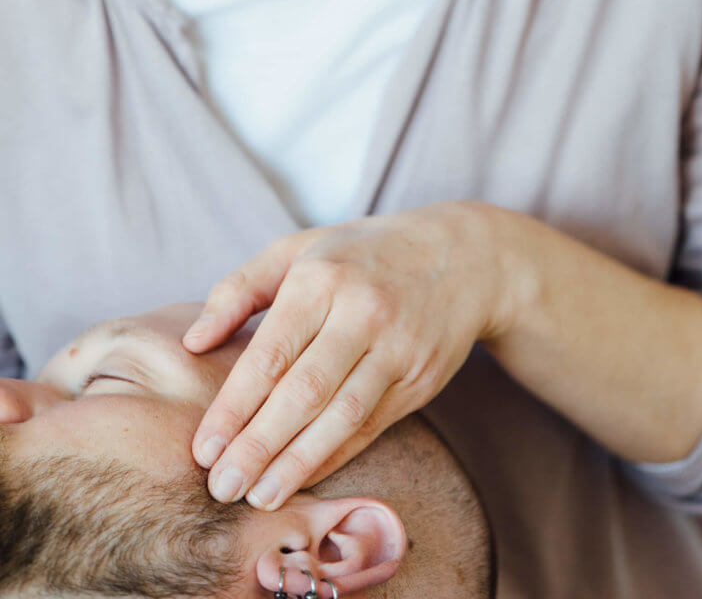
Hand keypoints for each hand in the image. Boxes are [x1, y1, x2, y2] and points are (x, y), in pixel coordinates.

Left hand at [183, 201, 515, 509]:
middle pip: (303, 392)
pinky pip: (372, 425)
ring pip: (341, 416)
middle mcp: (363, 312)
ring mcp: (398, 347)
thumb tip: (193, 341)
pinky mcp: (422, 377)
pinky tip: (303, 477)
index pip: (270, 354)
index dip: (234, 407)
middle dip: (258, 446)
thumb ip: (238, 290)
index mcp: (323, 277)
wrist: (463, 256)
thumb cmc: (361, 254)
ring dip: (297, 463)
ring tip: (258, 497)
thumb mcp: (298, 250)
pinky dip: (335, 456)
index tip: (203, 448)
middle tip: (221, 487)